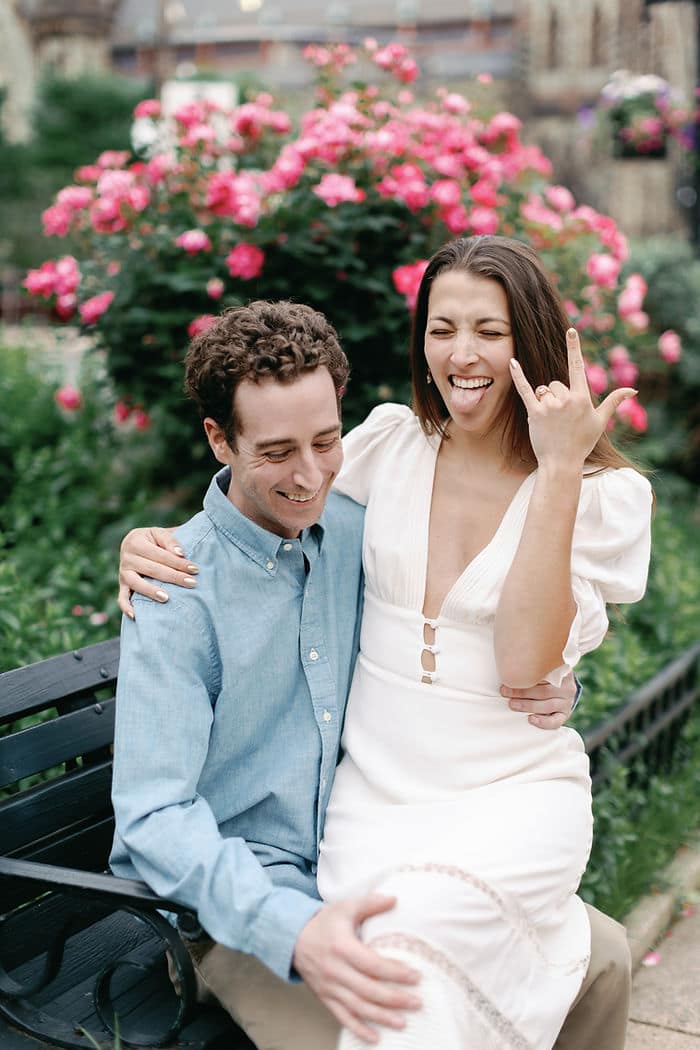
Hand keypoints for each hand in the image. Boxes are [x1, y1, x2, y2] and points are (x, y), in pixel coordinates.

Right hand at [118, 526, 194, 618]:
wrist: (134, 543)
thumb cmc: (153, 540)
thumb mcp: (160, 533)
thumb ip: (170, 540)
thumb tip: (180, 553)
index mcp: (136, 540)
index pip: (160, 554)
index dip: (178, 562)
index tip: (194, 569)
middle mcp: (126, 556)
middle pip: (151, 569)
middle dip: (173, 577)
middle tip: (191, 583)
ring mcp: (122, 572)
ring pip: (136, 583)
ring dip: (151, 591)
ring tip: (166, 598)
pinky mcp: (122, 585)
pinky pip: (122, 597)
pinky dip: (126, 607)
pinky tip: (135, 615)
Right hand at [293, 896, 421, 1043]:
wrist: (293, 937)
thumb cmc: (324, 922)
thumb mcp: (345, 907)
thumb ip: (370, 903)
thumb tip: (394, 899)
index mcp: (342, 947)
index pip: (372, 964)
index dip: (395, 972)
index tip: (416, 976)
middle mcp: (335, 970)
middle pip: (368, 989)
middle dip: (394, 998)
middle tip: (417, 1002)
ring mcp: (329, 987)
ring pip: (358, 1007)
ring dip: (381, 1017)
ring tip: (403, 1022)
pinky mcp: (324, 997)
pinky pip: (342, 1017)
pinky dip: (358, 1029)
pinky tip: (375, 1038)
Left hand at [501, 671, 576, 728]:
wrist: (560, 686)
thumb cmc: (546, 675)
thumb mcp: (544, 667)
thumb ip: (532, 665)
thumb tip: (509, 662)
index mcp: (563, 672)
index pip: (544, 675)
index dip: (525, 677)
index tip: (509, 678)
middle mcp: (567, 688)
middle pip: (543, 691)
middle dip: (521, 692)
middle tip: (505, 691)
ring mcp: (567, 702)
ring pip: (547, 706)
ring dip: (527, 706)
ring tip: (512, 704)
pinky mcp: (564, 715)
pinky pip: (555, 721)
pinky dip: (543, 722)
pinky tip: (531, 719)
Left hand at [509, 328, 635, 469]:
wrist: (562, 462)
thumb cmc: (582, 442)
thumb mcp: (600, 421)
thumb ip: (614, 401)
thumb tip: (633, 390)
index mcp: (581, 398)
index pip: (577, 366)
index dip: (573, 348)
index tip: (571, 331)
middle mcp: (565, 399)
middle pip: (556, 383)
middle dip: (557, 395)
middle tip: (561, 418)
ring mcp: (549, 405)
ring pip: (544, 389)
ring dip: (545, 399)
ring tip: (550, 420)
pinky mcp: (534, 412)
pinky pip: (525, 390)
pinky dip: (517, 376)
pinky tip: (512, 362)